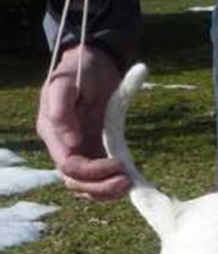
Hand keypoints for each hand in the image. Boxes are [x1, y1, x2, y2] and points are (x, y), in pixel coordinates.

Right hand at [37, 45, 130, 200]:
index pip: (69, 165)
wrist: (94, 62)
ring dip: (106, 191)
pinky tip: (130, 180)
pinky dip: (111, 185)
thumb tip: (71, 143)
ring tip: (130, 184)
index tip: (118, 165)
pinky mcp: (95, 151)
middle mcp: (63, 146)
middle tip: (127, 181)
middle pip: (76, 182)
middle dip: (101, 187)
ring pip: (86, 186)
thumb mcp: (66, 81)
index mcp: (52, 132)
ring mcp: (79, 150)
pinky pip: (99, 179)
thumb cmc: (80, 68)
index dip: (92, 172)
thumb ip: (62, 109)